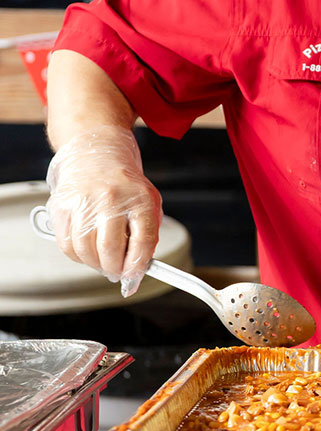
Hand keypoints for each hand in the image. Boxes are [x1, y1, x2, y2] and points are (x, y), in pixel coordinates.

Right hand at [45, 125, 161, 296]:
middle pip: (110, 249)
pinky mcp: (60, 205)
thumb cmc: (126, 185)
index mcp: (139, 200)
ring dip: (95, 265)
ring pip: (85, 250)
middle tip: (116, 273)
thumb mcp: (148, 203)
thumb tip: (138, 269)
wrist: (96, 152)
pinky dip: (77, 256)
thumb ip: (147, 234)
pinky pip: (66, 244)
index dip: (138, 266)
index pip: (142, 242)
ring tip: (102, 261)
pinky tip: (87, 251)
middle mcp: (110, 199)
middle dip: (114, 270)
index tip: (134, 277)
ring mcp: (82, 201)